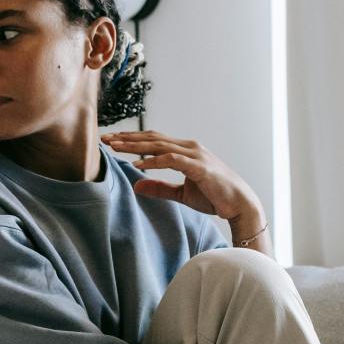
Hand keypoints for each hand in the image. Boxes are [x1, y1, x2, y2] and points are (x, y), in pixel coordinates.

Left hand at [101, 130, 259, 222]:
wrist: (239, 205)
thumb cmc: (214, 197)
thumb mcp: (181, 193)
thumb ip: (160, 188)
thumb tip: (136, 185)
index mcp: (185, 150)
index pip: (153, 140)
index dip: (131, 139)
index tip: (111, 141)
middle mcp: (189, 147)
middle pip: (152, 138)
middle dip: (127, 138)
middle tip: (105, 138)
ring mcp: (195, 155)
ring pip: (159, 146)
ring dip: (135, 146)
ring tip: (115, 148)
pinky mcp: (199, 167)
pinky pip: (171, 160)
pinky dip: (153, 161)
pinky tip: (137, 164)